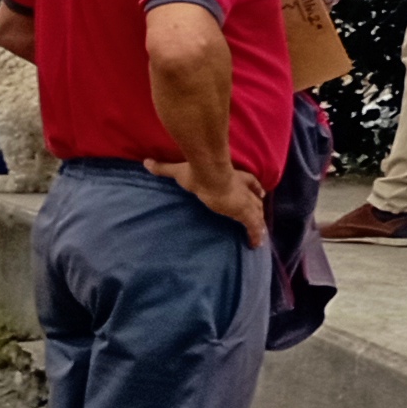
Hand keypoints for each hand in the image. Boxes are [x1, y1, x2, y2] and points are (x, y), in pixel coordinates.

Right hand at [150, 157, 266, 243]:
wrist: (209, 174)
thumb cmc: (197, 171)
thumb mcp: (178, 170)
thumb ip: (163, 167)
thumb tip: (146, 163)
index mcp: (234, 176)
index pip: (250, 181)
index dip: (255, 187)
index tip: (260, 192)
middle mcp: (242, 189)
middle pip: (256, 199)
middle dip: (258, 207)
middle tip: (259, 215)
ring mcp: (245, 201)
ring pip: (257, 214)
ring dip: (258, 223)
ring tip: (259, 234)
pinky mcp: (244, 213)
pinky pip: (254, 227)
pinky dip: (255, 235)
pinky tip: (255, 245)